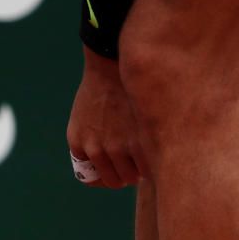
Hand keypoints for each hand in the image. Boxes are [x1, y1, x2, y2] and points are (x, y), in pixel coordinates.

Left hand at [67, 46, 145, 188]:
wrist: (116, 58)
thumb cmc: (106, 83)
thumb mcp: (85, 113)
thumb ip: (92, 137)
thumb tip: (108, 160)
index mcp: (78, 143)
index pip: (91, 179)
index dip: (106, 177)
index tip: (117, 171)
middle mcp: (94, 149)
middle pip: (115, 181)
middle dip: (127, 173)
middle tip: (139, 161)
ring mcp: (116, 147)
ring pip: (133, 177)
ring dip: (142, 169)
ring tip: (151, 153)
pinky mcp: (139, 142)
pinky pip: (149, 168)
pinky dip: (155, 162)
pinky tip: (159, 148)